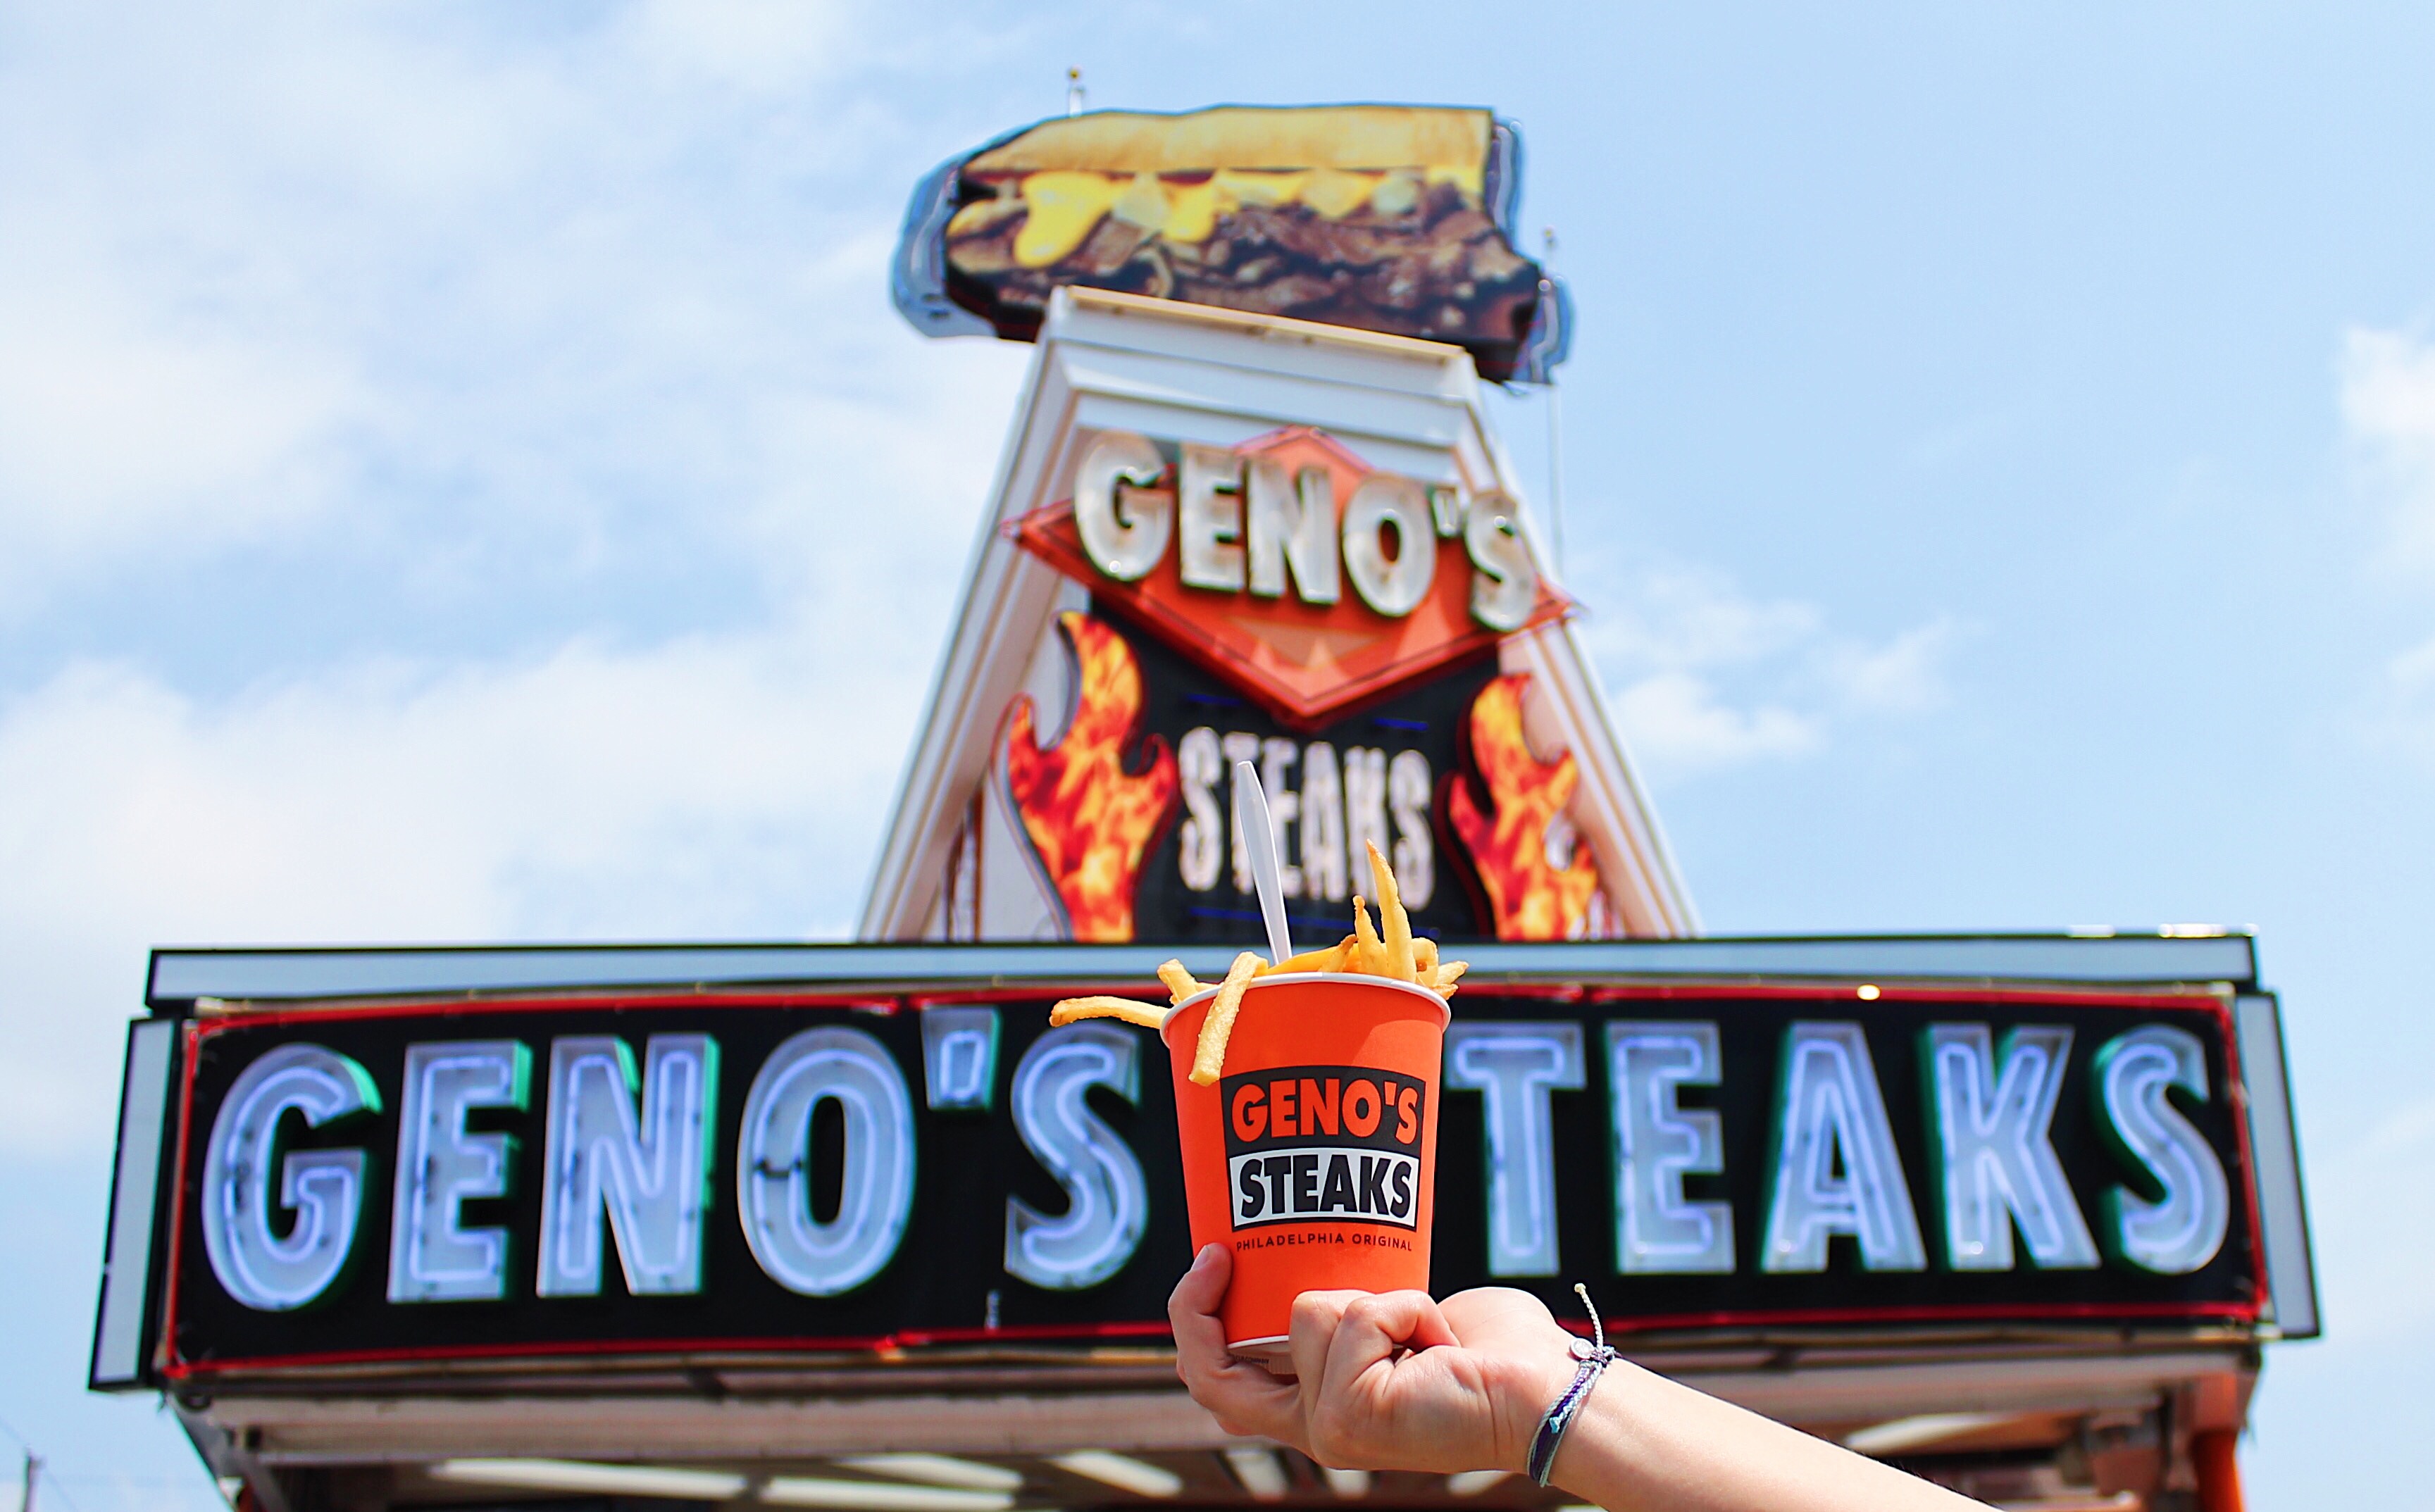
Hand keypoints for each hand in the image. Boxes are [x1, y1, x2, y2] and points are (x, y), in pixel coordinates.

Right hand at [1168, 1244, 1577, 1471]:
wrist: (1547, 1392)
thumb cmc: (1496, 1353)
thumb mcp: (1400, 1321)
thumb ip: (1355, 1308)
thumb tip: (1325, 1263)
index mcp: (1320, 1412)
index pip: (1221, 1382)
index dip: (1195, 1323)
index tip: (1212, 1257)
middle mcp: (1314, 1431)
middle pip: (1212, 1374)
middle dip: (1194, 1308)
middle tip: (1220, 1250)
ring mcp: (1327, 1429)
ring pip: (1306, 1312)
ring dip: (1376, 1295)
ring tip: (1427, 1327)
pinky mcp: (1350, 1415)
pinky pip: (1355, 1317)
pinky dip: (1404, 1305)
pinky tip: (1441, 1340)